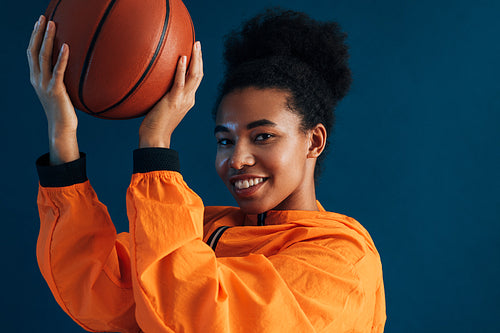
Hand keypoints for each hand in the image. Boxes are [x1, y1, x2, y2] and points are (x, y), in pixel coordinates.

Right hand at [27, 15, 78, 164]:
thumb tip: (72, 69)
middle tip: (43, 17)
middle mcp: (37, 79)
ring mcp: (44, 84)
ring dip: (47, 39)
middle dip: (38, 32)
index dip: (34, 37)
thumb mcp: (60, 91)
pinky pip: (58, 71)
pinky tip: (66, 46)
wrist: (61, 128)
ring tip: (53, 24)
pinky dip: (61, 58)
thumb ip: (61, 79)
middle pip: (34, 50)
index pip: (31, 53)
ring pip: (43, 57)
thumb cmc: (64, 111)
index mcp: (36, 78)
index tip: (39, 23)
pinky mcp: (55, 90)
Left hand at [138, 41, 203, 147]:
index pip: (196, 79)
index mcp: (187, 99)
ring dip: (196, 59)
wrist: (155, 139)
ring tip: (195, 45)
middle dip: (199, 58)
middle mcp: (189, 98)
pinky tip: (182, 58)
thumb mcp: (160, 106)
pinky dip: (182, 69)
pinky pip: (180, 82)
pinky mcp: (174, 101)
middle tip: (197, 43)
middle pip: (199, 74)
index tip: (194, 52)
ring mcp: (183, 100)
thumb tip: (151, 84)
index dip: (197, 65)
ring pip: (194, 76)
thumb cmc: (154, 125)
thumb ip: (161, 95)